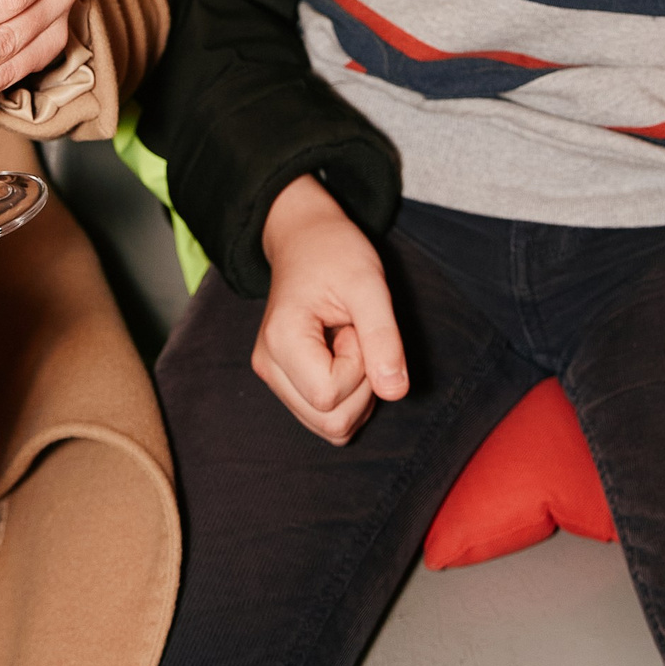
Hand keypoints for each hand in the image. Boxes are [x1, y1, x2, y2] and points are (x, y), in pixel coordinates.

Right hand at [254, 175, 409, 445]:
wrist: (307, 238)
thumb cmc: (335, 254)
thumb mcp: (369, 285)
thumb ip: (383, 338)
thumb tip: (395, 392)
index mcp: (281, 341)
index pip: (330, 395)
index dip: (358, 366)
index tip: (355, 325)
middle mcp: (269, 367)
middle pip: (331, 422)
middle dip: (361, 384)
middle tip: (354, 333)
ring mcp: (275, 377)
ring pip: (331, 427)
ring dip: (356, 391)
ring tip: (347, 340)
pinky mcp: (287, 383)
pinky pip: (328, 417)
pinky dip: (349, 397)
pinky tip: (342, 355)